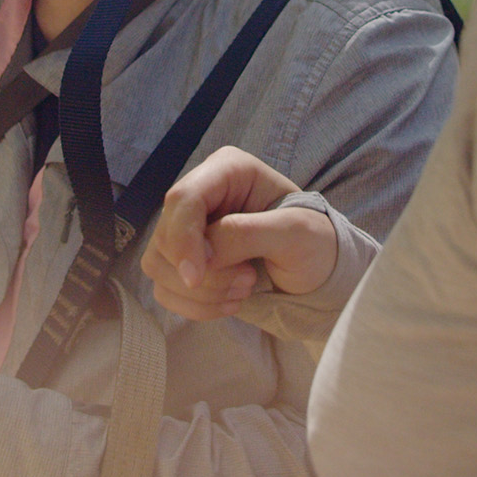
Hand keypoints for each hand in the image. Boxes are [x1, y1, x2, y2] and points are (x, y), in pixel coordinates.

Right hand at [140, 146, 337, 320]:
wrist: (318, 270)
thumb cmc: (314, 241)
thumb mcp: (294, 231)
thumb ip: (246, 234)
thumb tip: (202, 255)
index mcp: (227, 170)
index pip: (183, 199)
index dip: (183, 240)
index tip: (195, 278)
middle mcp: (201, 195)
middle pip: (165, 236)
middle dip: (204, 273)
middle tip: (248, 280)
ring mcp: (188, 230)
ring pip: (159, 266)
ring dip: (201, 293)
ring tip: (245, 289)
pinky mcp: (183, 261)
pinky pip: (166, 290)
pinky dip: (196, 306)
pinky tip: (230, 301)